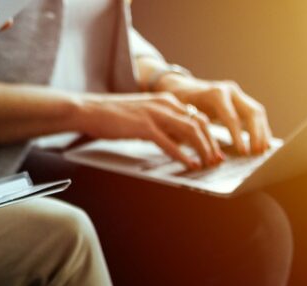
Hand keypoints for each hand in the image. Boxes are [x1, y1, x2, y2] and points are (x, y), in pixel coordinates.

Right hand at [75, 92, 220, 168]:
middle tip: (217, 159)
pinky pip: (170, 143)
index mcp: (166, 100)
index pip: (196, 116)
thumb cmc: (111, 114)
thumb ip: (159, 123)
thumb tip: (173, 138)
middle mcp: (165, 104)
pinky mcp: (145, 127)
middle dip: (212, 143)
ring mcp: (156, 115)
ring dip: (203, 149)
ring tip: (207, 163)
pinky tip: (190, 164)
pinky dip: (183, 155)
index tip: (213, 149)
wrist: (90, 109)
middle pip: (199, 123)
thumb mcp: (142, 114)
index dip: (209, 134)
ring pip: (190, 131)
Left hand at [154, 74, 271, 154]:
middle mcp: (230, 91)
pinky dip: (260, 127)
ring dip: (262, 131)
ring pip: (257, 112)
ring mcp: (237, 94)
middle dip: (256, 133)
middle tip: (257, 153)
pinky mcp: (240, 100)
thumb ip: (187, 127)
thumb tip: (191, 149)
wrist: (182, 88)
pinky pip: (254, 114)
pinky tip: (263, 142)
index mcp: (215, 94)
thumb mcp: (179, 113)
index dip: (238, 136)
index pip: (231, 117)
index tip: (242, 152)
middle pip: (251, 112)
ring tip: (263, 150)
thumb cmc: (177, 103)